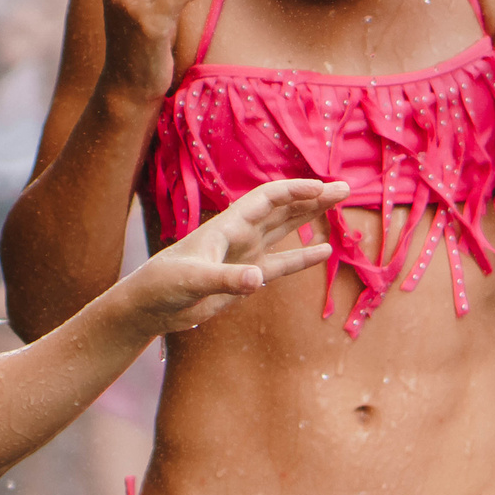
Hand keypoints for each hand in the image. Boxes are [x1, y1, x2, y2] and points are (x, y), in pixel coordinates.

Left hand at [129, 178, 349, 333]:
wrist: (149, 306)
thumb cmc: (163, 284)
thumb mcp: (193, 280)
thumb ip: (226, 279)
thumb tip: (258, 280)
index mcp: (227, 226)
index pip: (267, 199)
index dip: (294, 191)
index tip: (321, 188)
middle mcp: (240, 235)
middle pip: (283, 209)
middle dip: (313, 198)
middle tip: (346, 188)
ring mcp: (244, 255)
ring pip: (284, 230)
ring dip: (310, 218)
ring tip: (338, 204)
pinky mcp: (245, 278)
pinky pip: (281, 264)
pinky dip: (302, 258)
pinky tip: (325, 251)